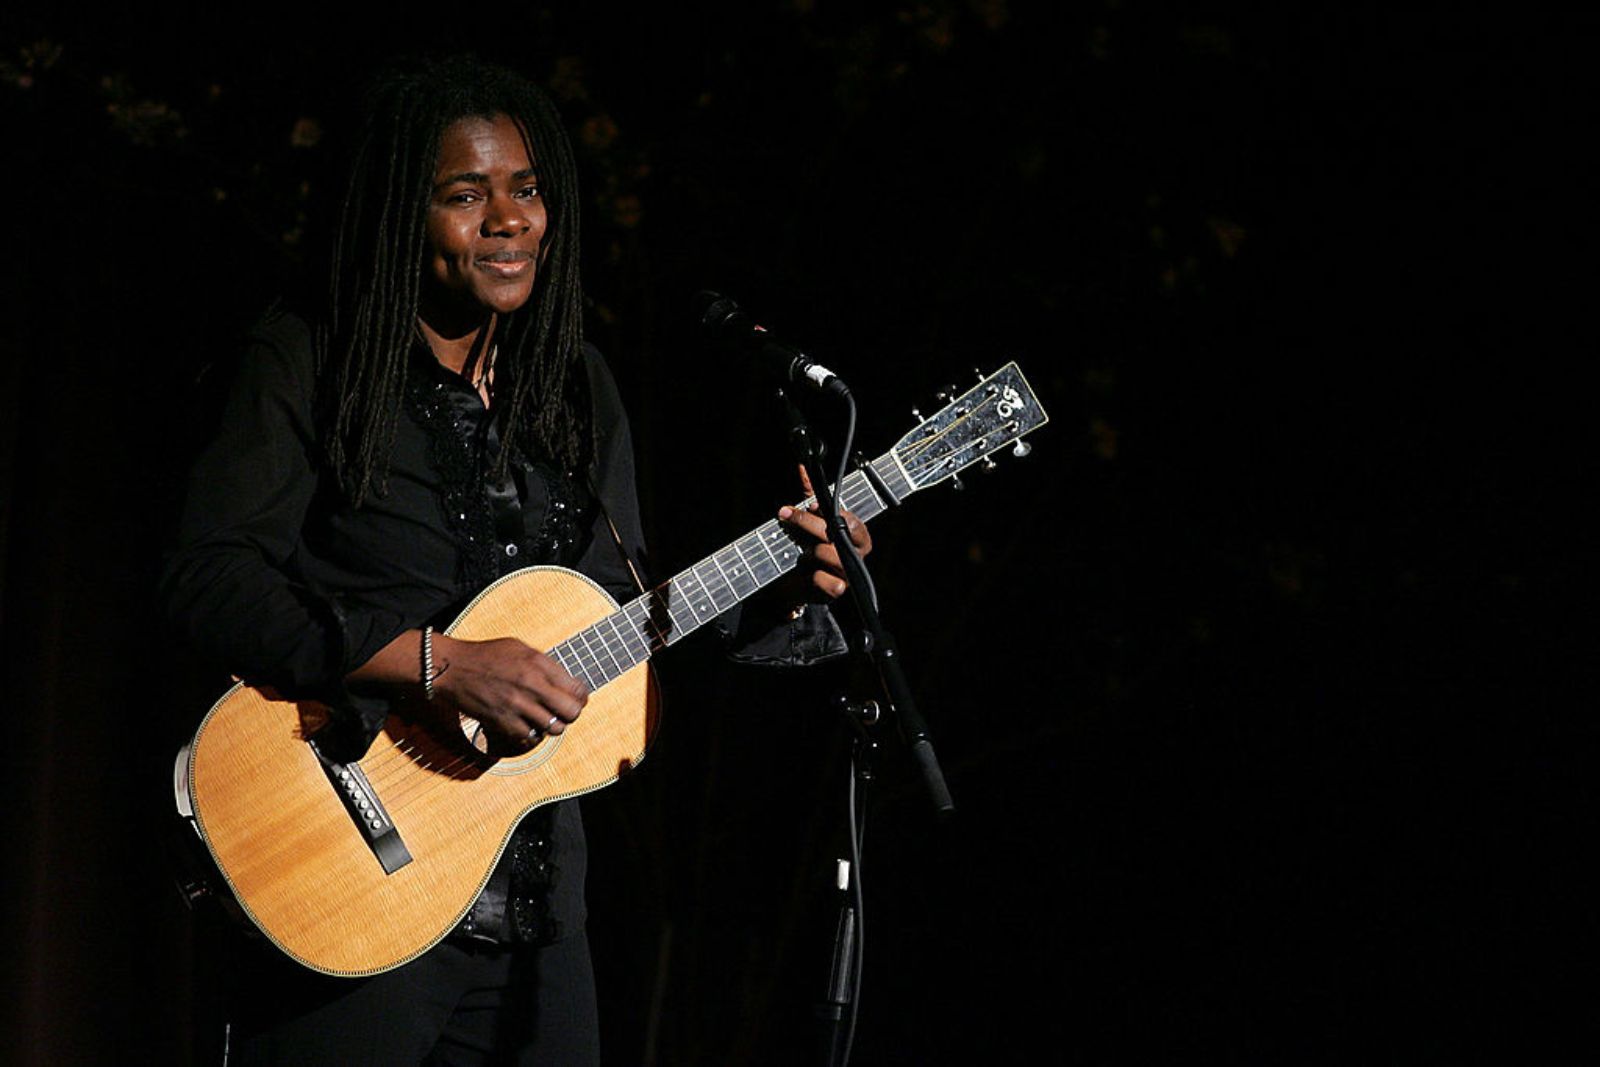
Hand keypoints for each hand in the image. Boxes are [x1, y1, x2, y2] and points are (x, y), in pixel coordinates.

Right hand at [429, 634, 587, 747]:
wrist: (452, 668)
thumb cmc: (485, 655)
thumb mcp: (519, 648)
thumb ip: (544, 664)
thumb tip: (565, 681)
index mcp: (538, 663)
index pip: (577, 689)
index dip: (581, 697)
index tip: (577, 699)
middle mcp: (531, 685)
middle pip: (571, 712)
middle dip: (572, 714)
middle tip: (564, 712)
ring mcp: (517, 706)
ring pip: (554, 729)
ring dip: (552, 725)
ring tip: (544, 717)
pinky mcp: (503, 722)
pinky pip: (530, 737)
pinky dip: (532, 733)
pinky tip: (527, 723)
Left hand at [778, 466, 872, 601]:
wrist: (795, 582)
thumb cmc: (807, 546)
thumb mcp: (809, 519)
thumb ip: (809, 495)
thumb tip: (802, 468)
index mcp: (857, 535)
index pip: (850, 520)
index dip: (828, 513)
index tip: (810, 504)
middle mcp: (856, 554)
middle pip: (835, 534)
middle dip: (807, 523)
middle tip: (785, 514)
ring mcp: (848, 574)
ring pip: (826, 554)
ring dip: (808, 551)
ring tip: (800, 554)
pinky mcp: (837, 591)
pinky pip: (828, 582)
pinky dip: (814, 576)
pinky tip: (806, 573)